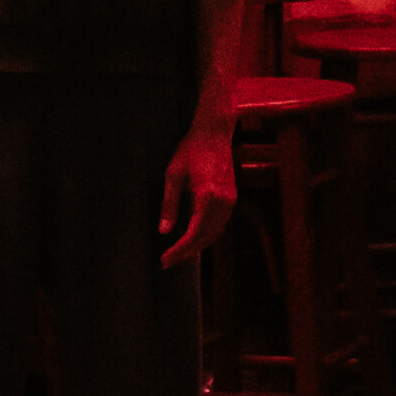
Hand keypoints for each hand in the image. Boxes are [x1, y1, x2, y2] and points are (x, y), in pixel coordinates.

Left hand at [156, 126, 238, 270]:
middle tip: (167, 262)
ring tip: (178, 255)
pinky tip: (193, 239)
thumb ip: (169, 204)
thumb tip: (164, 231)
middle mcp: (224, 202)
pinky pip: (219, 225)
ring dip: (197, 247)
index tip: (165, 259)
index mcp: (209, 196)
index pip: (194, 233)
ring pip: (215, 234)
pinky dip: (206, 236)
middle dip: (187, 253)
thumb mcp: (173, 175)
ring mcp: (230, 201)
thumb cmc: (191, 149)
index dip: (179, 250)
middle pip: (206, 238)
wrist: (214, 133)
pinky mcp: (231, 199)